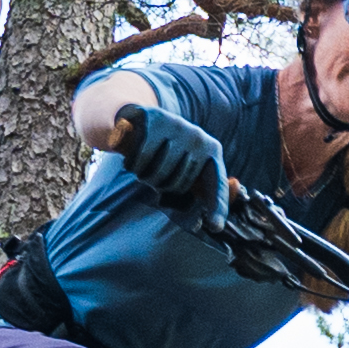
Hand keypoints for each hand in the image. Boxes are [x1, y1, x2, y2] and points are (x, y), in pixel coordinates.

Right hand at [115, 101, 227, 216]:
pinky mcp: (155, 120)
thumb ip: (202, 192)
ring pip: (159, 173)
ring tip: (144, 167)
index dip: (217, 206)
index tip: (215, 226)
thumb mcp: (185, 169)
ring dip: (145, 177)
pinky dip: (133, 165)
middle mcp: (199, 137)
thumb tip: (217, 226)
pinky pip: (141, 158)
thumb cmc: (165, 153)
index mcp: (212, 150)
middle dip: (163, 186)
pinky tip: (131, 159)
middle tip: (156, 176)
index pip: (216, 184)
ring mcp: (178, 127)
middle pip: (180, 184)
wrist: (138, 120)